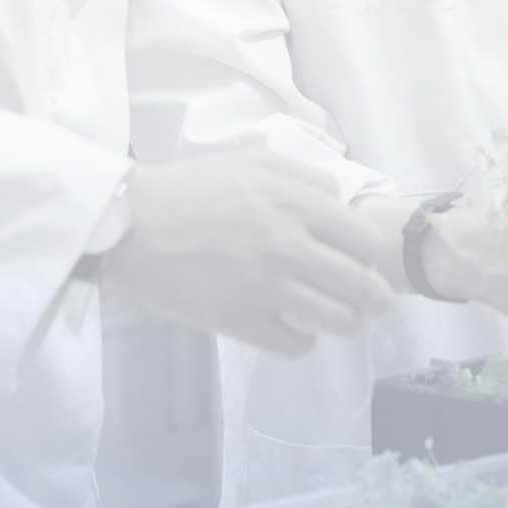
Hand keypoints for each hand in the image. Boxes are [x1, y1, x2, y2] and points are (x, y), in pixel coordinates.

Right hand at [101, 150, 393, 355]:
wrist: (132, 224)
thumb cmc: (192, 190)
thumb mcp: (254, 162)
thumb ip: (306, 178)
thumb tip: (341, 204)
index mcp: (294, 203)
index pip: (365, 239)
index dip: (370, 254)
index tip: (363, 262)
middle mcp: (286, 246)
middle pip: (362, 285)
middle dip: (375, 299)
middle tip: (373, 304)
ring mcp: (264, 287)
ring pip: (338, 320)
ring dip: (346, 323)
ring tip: (340, 320)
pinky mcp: (239, 320)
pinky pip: (297, 345)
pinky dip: (303, 340)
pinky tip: (295, 328)